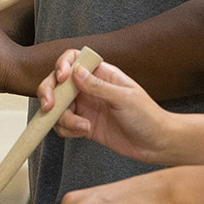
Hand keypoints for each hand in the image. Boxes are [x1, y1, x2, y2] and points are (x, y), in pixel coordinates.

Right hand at [35, 52, 175, 164]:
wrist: (155, 144)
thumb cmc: (147, 116)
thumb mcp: (124, 98)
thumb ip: (99, 86)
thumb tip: (76, 72)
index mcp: (101, 73)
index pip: (73, 59)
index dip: (62, 65)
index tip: (61, 78)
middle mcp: (89, 88)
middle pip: (57, 82)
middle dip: (48, 92)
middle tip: (49, 106)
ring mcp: (85, 106)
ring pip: (57, 106)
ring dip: (63, 118)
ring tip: (83, 126)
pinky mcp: (83, 124)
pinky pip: (63, 124)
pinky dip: (67, 129)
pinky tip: (84, 132)